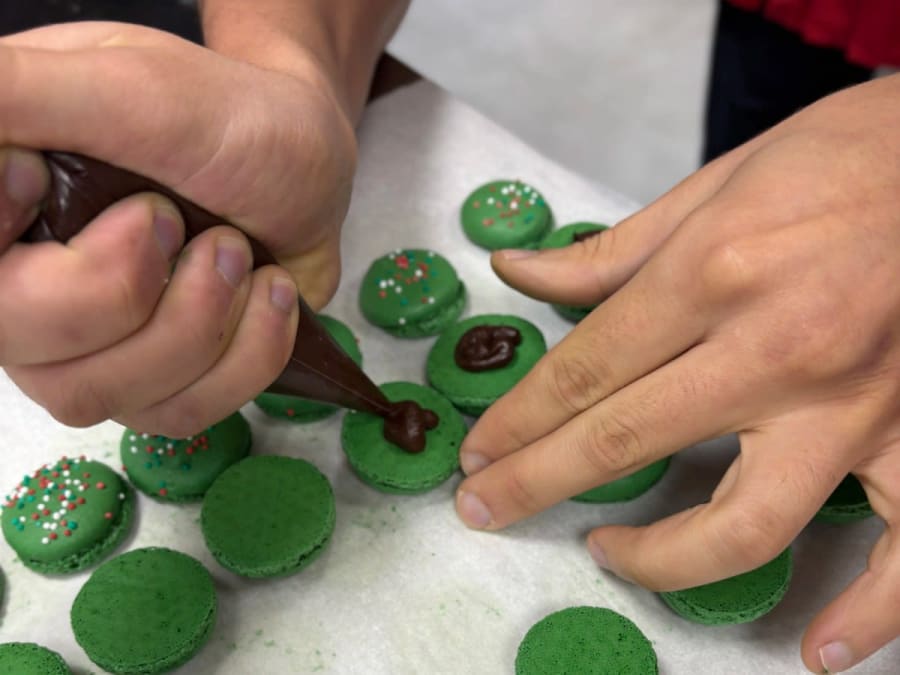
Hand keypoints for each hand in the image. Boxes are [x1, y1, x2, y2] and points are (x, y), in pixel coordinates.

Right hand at [0, 22, 356, 435]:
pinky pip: (177, 415)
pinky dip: (245, 356)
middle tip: (188, 225)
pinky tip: (268, 295)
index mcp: (3, 202)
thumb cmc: (227, 117)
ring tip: (242, 253)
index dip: (31, 258)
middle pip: (19, 340)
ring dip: (198, 321)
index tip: (82, 193)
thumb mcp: (126, 82)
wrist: (309, 163)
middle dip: (125, 287)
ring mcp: (91, 344)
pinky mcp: (158, 383)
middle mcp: (27, 281)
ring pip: (99, 393)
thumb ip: (21, 94)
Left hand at [456, 74, 899, 672]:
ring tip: (614, 558)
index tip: (480, 454)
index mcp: (716, 272)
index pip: (586, 369)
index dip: (518, 419)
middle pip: (624, 440)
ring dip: (661, 561)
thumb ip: (613, 251)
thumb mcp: (715, 184)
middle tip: (484, 509)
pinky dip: (867, 613)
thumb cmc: (845, 158)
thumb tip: (521, 271)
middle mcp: (777, 348)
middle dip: (535, 484)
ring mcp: (852, 405)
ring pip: (745, 525)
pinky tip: (821, 648)